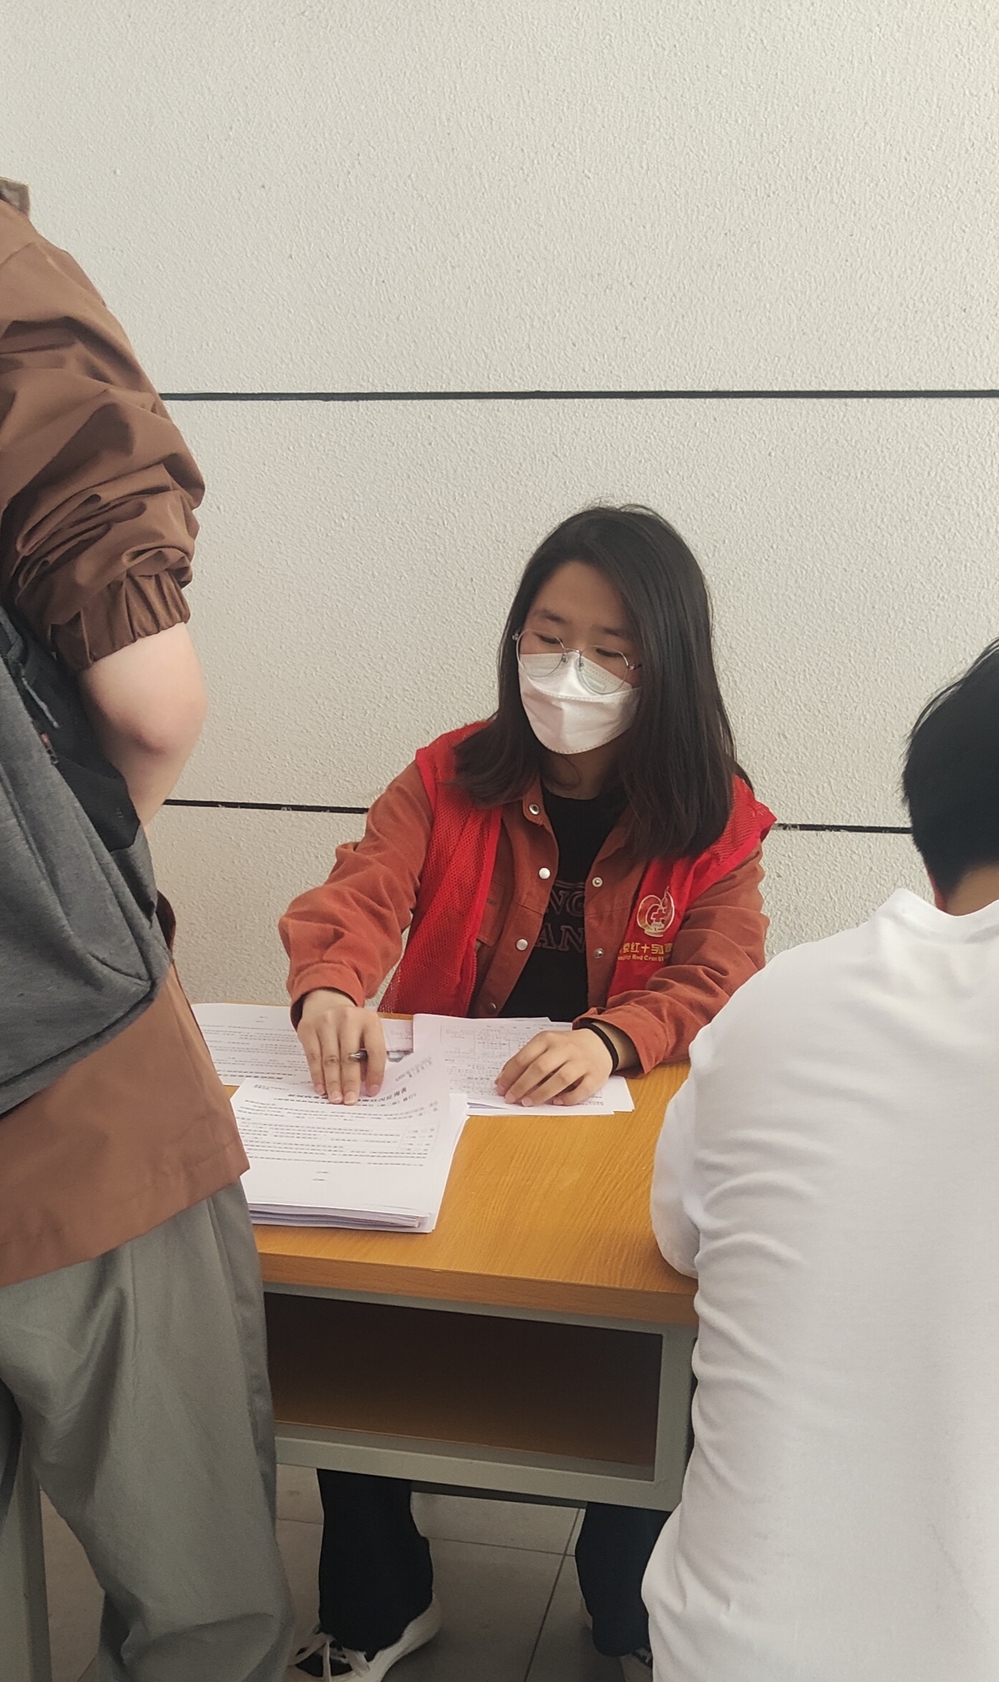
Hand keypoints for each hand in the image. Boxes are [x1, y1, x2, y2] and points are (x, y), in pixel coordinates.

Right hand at [296, 989, 385, 1103]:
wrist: (326, 1002)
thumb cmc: (350, 1024)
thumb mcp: (365, 1032)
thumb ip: (367, 1054)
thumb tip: (366, 1084)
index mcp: (369, 1020)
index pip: (375, 1050)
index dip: (375, 1073)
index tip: (372, 1091)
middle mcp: (348, 1018)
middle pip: (349, 1056)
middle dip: (350, 1082)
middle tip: (350, 1100)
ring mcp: (327, 1022)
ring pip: (330, 1059)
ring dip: (333, 1082)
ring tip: (335, 1099)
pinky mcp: (309, 1028)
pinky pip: (313, 1057)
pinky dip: (318, 1075)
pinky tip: (322, 1088)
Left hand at [495, 1028, 613, 1107]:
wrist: (600, 1043)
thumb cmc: (566, 1048)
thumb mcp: (544, 1045)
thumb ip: (525, 1060)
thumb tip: (502, 1080)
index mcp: (548, 1039)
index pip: (525, 1057)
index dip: (510, 1075)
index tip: (501, 1088)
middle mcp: (565, 1048)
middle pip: (540, 1068)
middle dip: (522, 1085)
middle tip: (512, 1099)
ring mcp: (582, 1062)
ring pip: (561, 1078)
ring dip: (542, 1093)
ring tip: (529, 1102)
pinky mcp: (596, 1075)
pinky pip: (582, 1089)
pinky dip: (569, 1098)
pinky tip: (557, 1103)